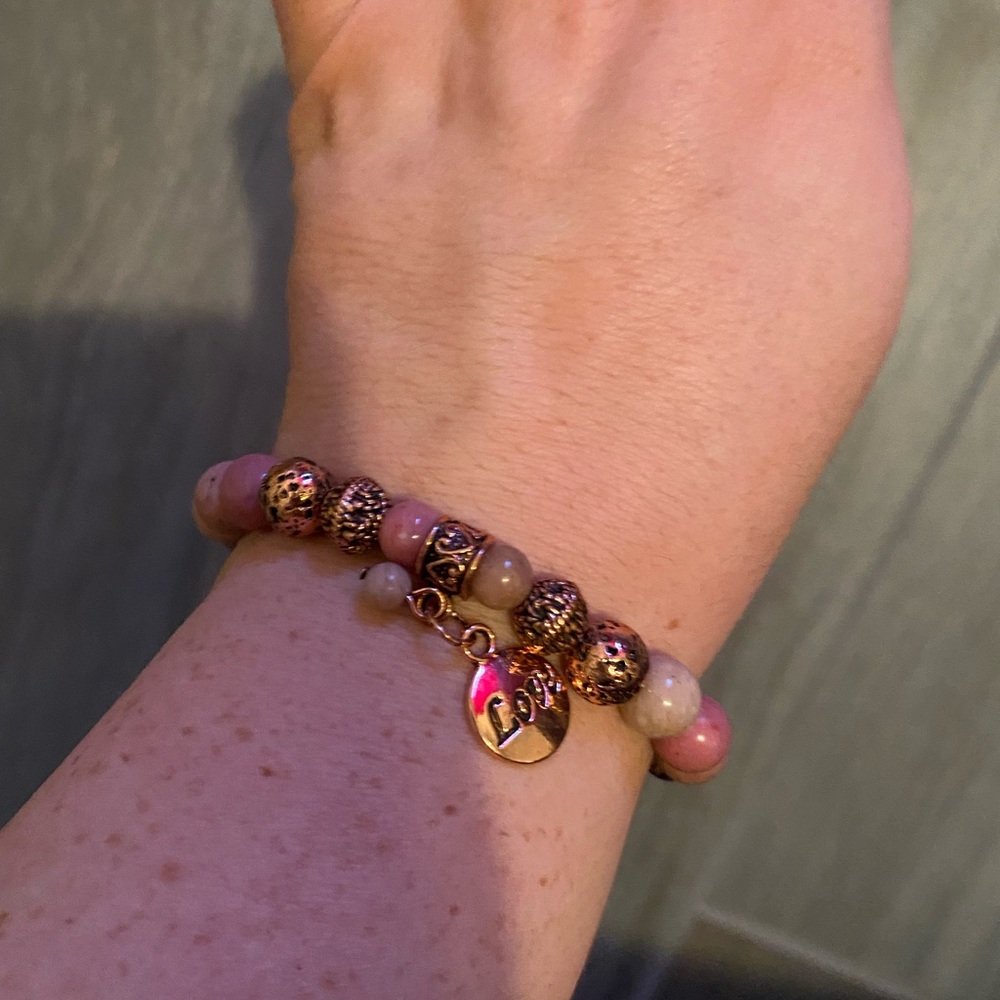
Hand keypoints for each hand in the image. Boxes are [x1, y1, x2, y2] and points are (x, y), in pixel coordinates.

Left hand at [269, 0, 909, 668]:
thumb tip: (754, 21)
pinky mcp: (353, 88)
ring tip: (521, 103)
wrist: (515, 570)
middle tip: (599, 83)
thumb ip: (805, 89)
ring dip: (509, 22)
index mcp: (793, 65)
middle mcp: (639, 24)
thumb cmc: (688, 465)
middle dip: (610, 18)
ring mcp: (489, 46)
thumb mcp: (839, 267)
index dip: (716, 8)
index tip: (686, 47)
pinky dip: (382, 4)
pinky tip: (417, 61)